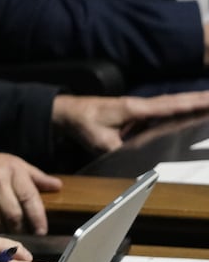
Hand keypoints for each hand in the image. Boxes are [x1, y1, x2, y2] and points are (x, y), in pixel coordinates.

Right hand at [0, 143, 60, 234]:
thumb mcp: (11, 163)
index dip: (38, 218)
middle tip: (23, 238)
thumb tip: (58, 186)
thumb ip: (35, 176)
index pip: (30, 198)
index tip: (41, 232)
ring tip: (7, 237)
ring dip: (2, 232)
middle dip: (20, 230)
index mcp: (13, 169)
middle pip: (14, 214)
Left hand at [52, 91, 208, 152]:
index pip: (171, 105)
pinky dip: (178, 108)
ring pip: (171, 104)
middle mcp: (140, 105)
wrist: (66, 112)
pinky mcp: (135, 113)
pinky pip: (162, 110)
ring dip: (192, 102)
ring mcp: (138, 108)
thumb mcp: (101, 142)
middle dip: (200, 100)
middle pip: (176, 101)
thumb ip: (121, 150)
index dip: (193, 103)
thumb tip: (139, 161)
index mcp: (135, 109)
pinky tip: (188, 112)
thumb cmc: (83, 123)